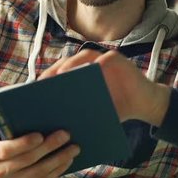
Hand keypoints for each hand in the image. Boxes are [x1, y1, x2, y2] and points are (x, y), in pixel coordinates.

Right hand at [0, 90, 79, 177]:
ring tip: (73, 147)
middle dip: (48, 148)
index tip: (39, 134)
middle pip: (27, 161)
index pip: (6, 151)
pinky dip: (56, 172)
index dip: (23, 144)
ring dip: (58, 160)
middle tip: (65, 134)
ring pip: (38, 174)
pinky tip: (67, 160)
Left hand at [40, 50, 170, 125]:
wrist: (145, 105)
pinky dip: (93, 66)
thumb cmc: (118, 108)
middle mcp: (90, 63)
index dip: (47, 77)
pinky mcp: (116, 58)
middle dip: (54, 71)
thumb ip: (78, 108)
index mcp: (81, 74)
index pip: (60, 71)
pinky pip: (102, 60)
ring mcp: (103, 58)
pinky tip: (85, 75)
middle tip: (42, 84)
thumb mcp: (94, 109)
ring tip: (60, 77)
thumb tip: (53, 120)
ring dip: (70, 64)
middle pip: (67, 62)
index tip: (33, 89)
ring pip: (82, 56)